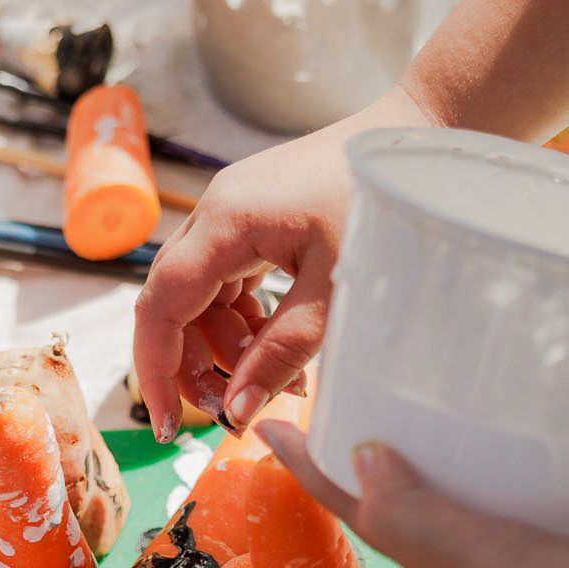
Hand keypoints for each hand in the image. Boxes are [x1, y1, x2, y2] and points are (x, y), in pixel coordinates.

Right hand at [133, 88, 434, 441]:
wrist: (412, 141)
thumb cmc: (380, 205)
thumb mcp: (335, 289)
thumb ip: (283, 351)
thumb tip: (236, 412)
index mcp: (226, 222)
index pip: (160, 306)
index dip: (157, 370)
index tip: (168, 426)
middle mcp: (215, 214)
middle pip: (172, 306)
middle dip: (194, 367)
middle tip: (233, 414)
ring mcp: (231, 216)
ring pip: (200, 301)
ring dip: (228, 349)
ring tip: (282, 384)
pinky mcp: (252, 224)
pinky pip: (228, 286)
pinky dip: (247, 324)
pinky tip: (284, 351)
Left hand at [256, 421, 568, 567]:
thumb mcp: (456, 547)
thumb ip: (405, 506)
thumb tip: (360, 453)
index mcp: (428, 556)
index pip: (346, 503)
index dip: (302, 465)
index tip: (264, 422)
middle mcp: (470, 564)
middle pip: (413, 498)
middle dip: (391, 450)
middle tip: (381, 392)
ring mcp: (529, 566)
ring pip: (493, 499)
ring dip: (482, 461)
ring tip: (485, 402)